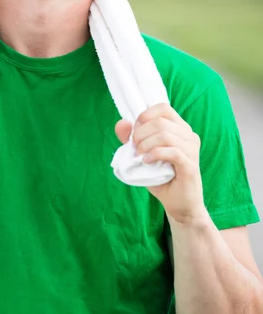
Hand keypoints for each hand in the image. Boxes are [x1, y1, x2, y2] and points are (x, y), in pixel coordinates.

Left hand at [115, 103, 206, 224]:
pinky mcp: (191, 165)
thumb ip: (131, 139)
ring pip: (166, 135)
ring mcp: (192, 150)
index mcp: (180, 129)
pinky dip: (155, 154)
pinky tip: (147, 162)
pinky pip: (172, 152)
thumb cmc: (162, 179)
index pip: (163, 108)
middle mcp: (189, 136)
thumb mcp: (143, 156)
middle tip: (134, 148)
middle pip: (160, 121)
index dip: (145, 116)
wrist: (179, 205)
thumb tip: (121, 122)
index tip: (134, 132)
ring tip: (140, 155)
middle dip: (141, 133)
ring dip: (146, 144)